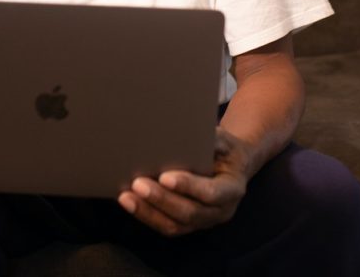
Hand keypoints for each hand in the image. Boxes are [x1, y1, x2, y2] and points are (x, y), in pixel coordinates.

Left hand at [117, 127, 252, 235]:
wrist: (231, 167)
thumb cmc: (224, 149)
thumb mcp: (224, 140)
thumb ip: (211, 139)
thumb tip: (184, 133)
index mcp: (232, 189)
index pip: (211, 193)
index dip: (188, 186)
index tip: (164, 176)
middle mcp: (220, 211)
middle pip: (189, 212)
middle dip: (162, 199)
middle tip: (138, 184)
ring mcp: (203, 222)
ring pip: (174, 225)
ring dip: (148, 212)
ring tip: (126, 197)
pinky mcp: (187, 225)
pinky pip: (166, 226)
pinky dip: (146, 215)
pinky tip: (129, 203)